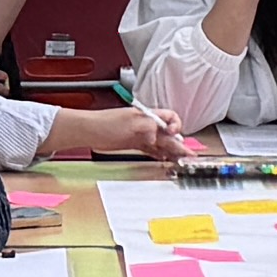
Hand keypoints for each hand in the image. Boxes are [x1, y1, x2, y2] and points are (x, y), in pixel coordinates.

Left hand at [51, 104, 170, 163]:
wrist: (89, 131)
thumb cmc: (106, 123)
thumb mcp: (131, 123)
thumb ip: (148, 128)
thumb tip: (158, 136)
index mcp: (148, 115)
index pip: (170, 117)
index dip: (176, 126)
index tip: (174, 135)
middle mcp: (147, 125)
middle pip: (168, 134)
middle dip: (178, 144)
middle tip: (187, 156)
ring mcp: (141, 135)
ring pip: (162, 143)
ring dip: (171, 151)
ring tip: (179, 161)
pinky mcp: (135, 144)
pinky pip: (152, 150)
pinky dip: (160, 155)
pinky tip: (165, 160)